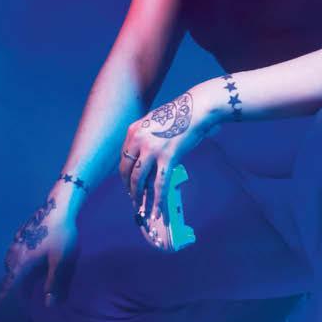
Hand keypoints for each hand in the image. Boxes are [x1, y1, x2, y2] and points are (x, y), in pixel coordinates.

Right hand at [0, 197, 79, 321]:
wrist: (58, 207)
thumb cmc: (61, 235)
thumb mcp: (60, 261)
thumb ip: (53, 282)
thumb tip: (48, 304)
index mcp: (22, 262)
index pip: (7, 287)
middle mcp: (14, 253)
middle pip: (9, 275)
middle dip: (13, 285)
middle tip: (25, 292)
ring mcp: (16, 241)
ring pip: (11, 262)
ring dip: (17, 271)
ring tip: (29, 275)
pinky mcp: (21, 233)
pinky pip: (16, 252)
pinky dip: (20, 259)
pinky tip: (33, 255)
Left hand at [119, 83, 221, 221]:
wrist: (197, 109)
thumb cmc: (180, 115)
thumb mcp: (155, 122)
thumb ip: (146, 137)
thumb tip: (145, 157)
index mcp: (133, 130)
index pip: (124, 158)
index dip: (126, 174)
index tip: (129, 184)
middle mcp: (138, 140)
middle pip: (128, 171)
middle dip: (130, 188)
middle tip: (134, 199)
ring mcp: (152, 149)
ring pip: (140, 180)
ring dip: (139, 198)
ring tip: (142, 210)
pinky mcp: (168, 157)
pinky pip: (160, 184)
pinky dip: (157, 201)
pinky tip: (157, 213)